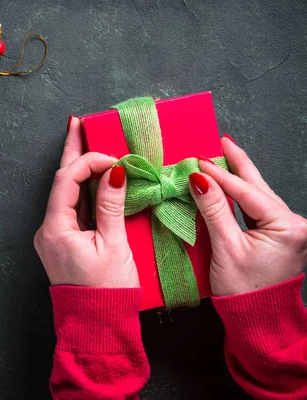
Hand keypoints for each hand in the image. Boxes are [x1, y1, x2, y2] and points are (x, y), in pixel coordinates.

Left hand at [34, 117, 138, 287]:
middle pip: (60, 181)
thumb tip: (115, 172)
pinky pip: (71, 207)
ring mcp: (54, 235)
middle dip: (71, 152)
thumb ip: (112, 206)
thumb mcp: (114, 246)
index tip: (115, 159)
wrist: (96, 326)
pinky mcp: (63, 241)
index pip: (66, 180)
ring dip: (77, 168)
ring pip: (65, 193)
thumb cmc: (107, 291)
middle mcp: (48, 229)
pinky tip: (91, 175)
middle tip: (78, 124)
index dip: (89, 162)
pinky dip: (82, 189)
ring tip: (83, 139)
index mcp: (56, 229)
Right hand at [190, 135, 306, 295]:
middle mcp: (293, 224)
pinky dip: (241, 195)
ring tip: (223, 156)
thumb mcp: (225, 248)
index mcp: (287, 227)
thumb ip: (213, 210)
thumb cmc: (243, 290)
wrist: (256, 319)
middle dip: (238, 164)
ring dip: (239, 177)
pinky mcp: (278, 235)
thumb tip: (199, 180)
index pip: (247, 193)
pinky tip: (230, 184)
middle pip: (259, 187)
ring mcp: (287, 229)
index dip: (220, 176)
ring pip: (258, 195)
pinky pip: (257, 208)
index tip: (197, 162)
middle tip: (221, 142)